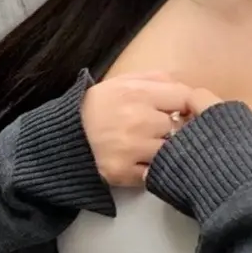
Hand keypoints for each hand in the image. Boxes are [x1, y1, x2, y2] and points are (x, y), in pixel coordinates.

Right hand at [82, 73, 217, 190]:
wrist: (62, 137)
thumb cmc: (96, 107)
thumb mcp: (121, 82)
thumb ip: (155, 79)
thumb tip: (188, 89)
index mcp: (138, 93)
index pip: (185, 97)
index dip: (189, 105)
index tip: (185, 112)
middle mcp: (138, 120)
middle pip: (180, 127)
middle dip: (176, 130)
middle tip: (165, 132)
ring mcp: (133, 148)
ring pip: (170, 151)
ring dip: (166, 152)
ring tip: (153, 149)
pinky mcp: (124, 172)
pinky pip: (154, 173)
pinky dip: (153, 171)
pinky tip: (143, 164)